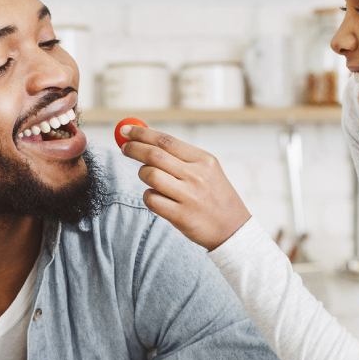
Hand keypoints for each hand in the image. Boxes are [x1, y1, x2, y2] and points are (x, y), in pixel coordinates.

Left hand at [119, 125, 250, 250]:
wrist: (233, 229)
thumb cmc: (215, 196)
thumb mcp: (208, 170)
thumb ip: (180, 157)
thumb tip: (145, 140)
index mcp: (204, 160)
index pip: (167, 140)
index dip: (142, 133)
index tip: (126, 130)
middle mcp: (197, 176)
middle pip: (154, 155)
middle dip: (134, 148)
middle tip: (124, 148)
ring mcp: (189, 196)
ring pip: (150, 175)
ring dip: (143, 174)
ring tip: (150, 178)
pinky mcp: (181, 216)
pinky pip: (151, 199)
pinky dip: (148, 196)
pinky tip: (157, 197)